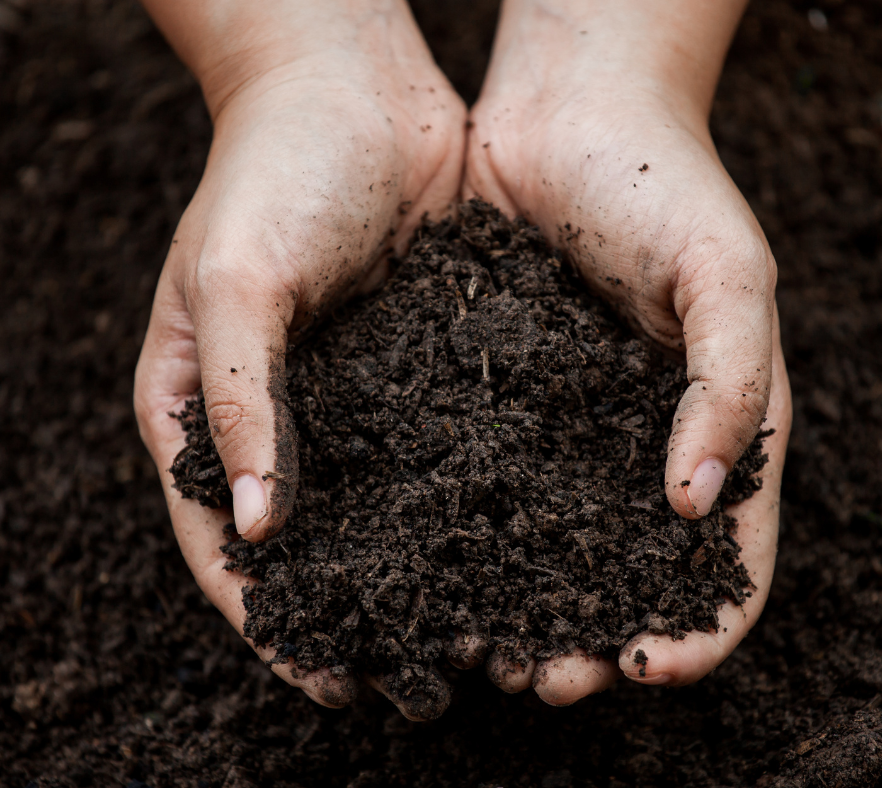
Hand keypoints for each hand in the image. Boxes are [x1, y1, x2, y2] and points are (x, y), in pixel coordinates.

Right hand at [134, 0, 465, 718]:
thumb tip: (260, 531)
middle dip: (354, 614)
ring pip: (382, 508)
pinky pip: (439, 451)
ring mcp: (353, 396)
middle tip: (408, 685)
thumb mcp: (236, 281)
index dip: (270, 618)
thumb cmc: (272, 170)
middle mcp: (279, 415)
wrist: (355, 90)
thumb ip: (240, 402)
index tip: (322, 680)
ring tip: (470, 637)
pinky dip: (465, 504)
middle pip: (310, 542)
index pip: (225, 541)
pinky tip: (509, 546)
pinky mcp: (418, 369)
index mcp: (203, 406)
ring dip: (419, 573)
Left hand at [465, 0, 791, 702]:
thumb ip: (730, 388)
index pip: (726, 561)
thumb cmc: (665, 184)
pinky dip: (467, 534)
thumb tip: (695, 507)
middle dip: (593, 638)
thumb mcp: (730, 277)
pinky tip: (431, 565)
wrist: (569, 114)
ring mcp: (565, 427)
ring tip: (480, 648)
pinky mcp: (497, 398)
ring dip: (522, 605)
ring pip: (548, 543)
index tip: (647, 665)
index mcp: (716, 430)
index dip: (698, 627)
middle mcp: (638, 444)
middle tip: (544, 680)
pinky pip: (484, 480)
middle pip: (626, 572)